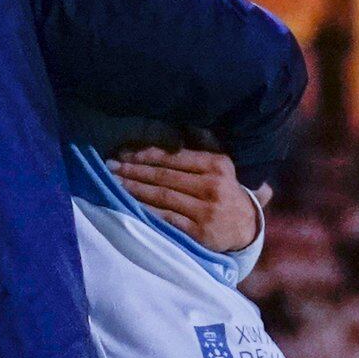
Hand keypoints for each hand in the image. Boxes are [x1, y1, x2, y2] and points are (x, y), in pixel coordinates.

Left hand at [112, 144, 261, 252]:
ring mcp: (205, 210)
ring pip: (163, 196)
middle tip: (110, 167)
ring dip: (135, 189)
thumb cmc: (226, 192)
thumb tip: (180, 125)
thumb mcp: (221, 165)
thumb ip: (202, 145)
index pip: (174, 157)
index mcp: (215, 165)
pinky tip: (129, 205)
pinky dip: (146, 210)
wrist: (247, 228)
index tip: (123, 153)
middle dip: (134, 171)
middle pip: (165, 176)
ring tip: (114, 183)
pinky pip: (166, 218)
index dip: (146, 155)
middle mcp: (211, 186)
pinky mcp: (198, 232)